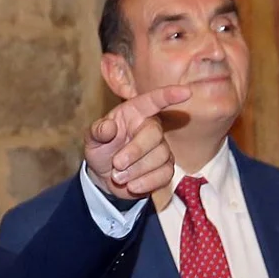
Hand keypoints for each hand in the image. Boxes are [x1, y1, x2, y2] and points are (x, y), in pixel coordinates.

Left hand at [83, 85, 192, 200]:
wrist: (104, 176)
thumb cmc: (101, 149)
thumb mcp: (92, 139)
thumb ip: (98, 131)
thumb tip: (108, 127)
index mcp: (135, 113)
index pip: (153, 100)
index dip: (169, 95)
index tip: (186, 92)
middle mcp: (151, 128)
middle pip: (155, 134)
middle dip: (135, 151)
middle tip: (116, 164)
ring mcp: (161, 148)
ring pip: (160, 157)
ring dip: (136, 170)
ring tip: (117, 176)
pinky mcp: (165, 168)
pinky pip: (164, 175)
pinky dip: (146, 183)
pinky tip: (131, 186)